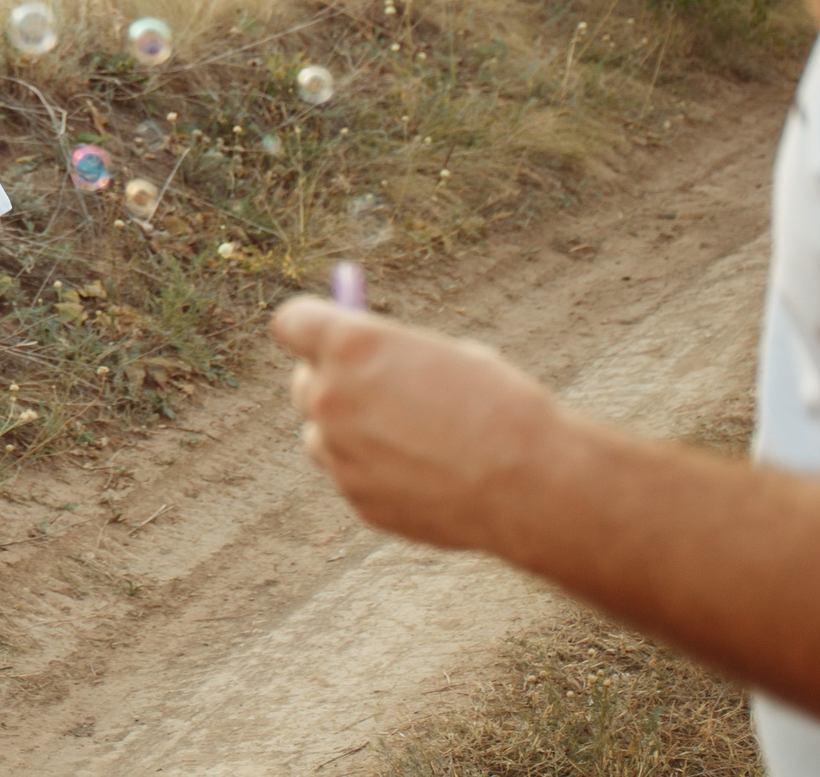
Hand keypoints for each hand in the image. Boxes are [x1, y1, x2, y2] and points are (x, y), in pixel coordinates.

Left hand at [270, 297, 568, 552]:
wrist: (529, 483)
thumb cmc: (500, 405)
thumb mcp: (444, 354)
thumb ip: (392, 356)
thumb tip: (367, 358)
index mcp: (351, 345)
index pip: (291, 322)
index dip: (310, 327)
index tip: (328, 335)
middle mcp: (331, 396)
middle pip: (301, 382)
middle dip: (331, 382)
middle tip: (370, 388)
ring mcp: (338, 453)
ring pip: (320, 435)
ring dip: (348, 432)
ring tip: (408, 438)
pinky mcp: (355, 497)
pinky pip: (350, 476)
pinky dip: (374, 473)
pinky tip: (425, 475)